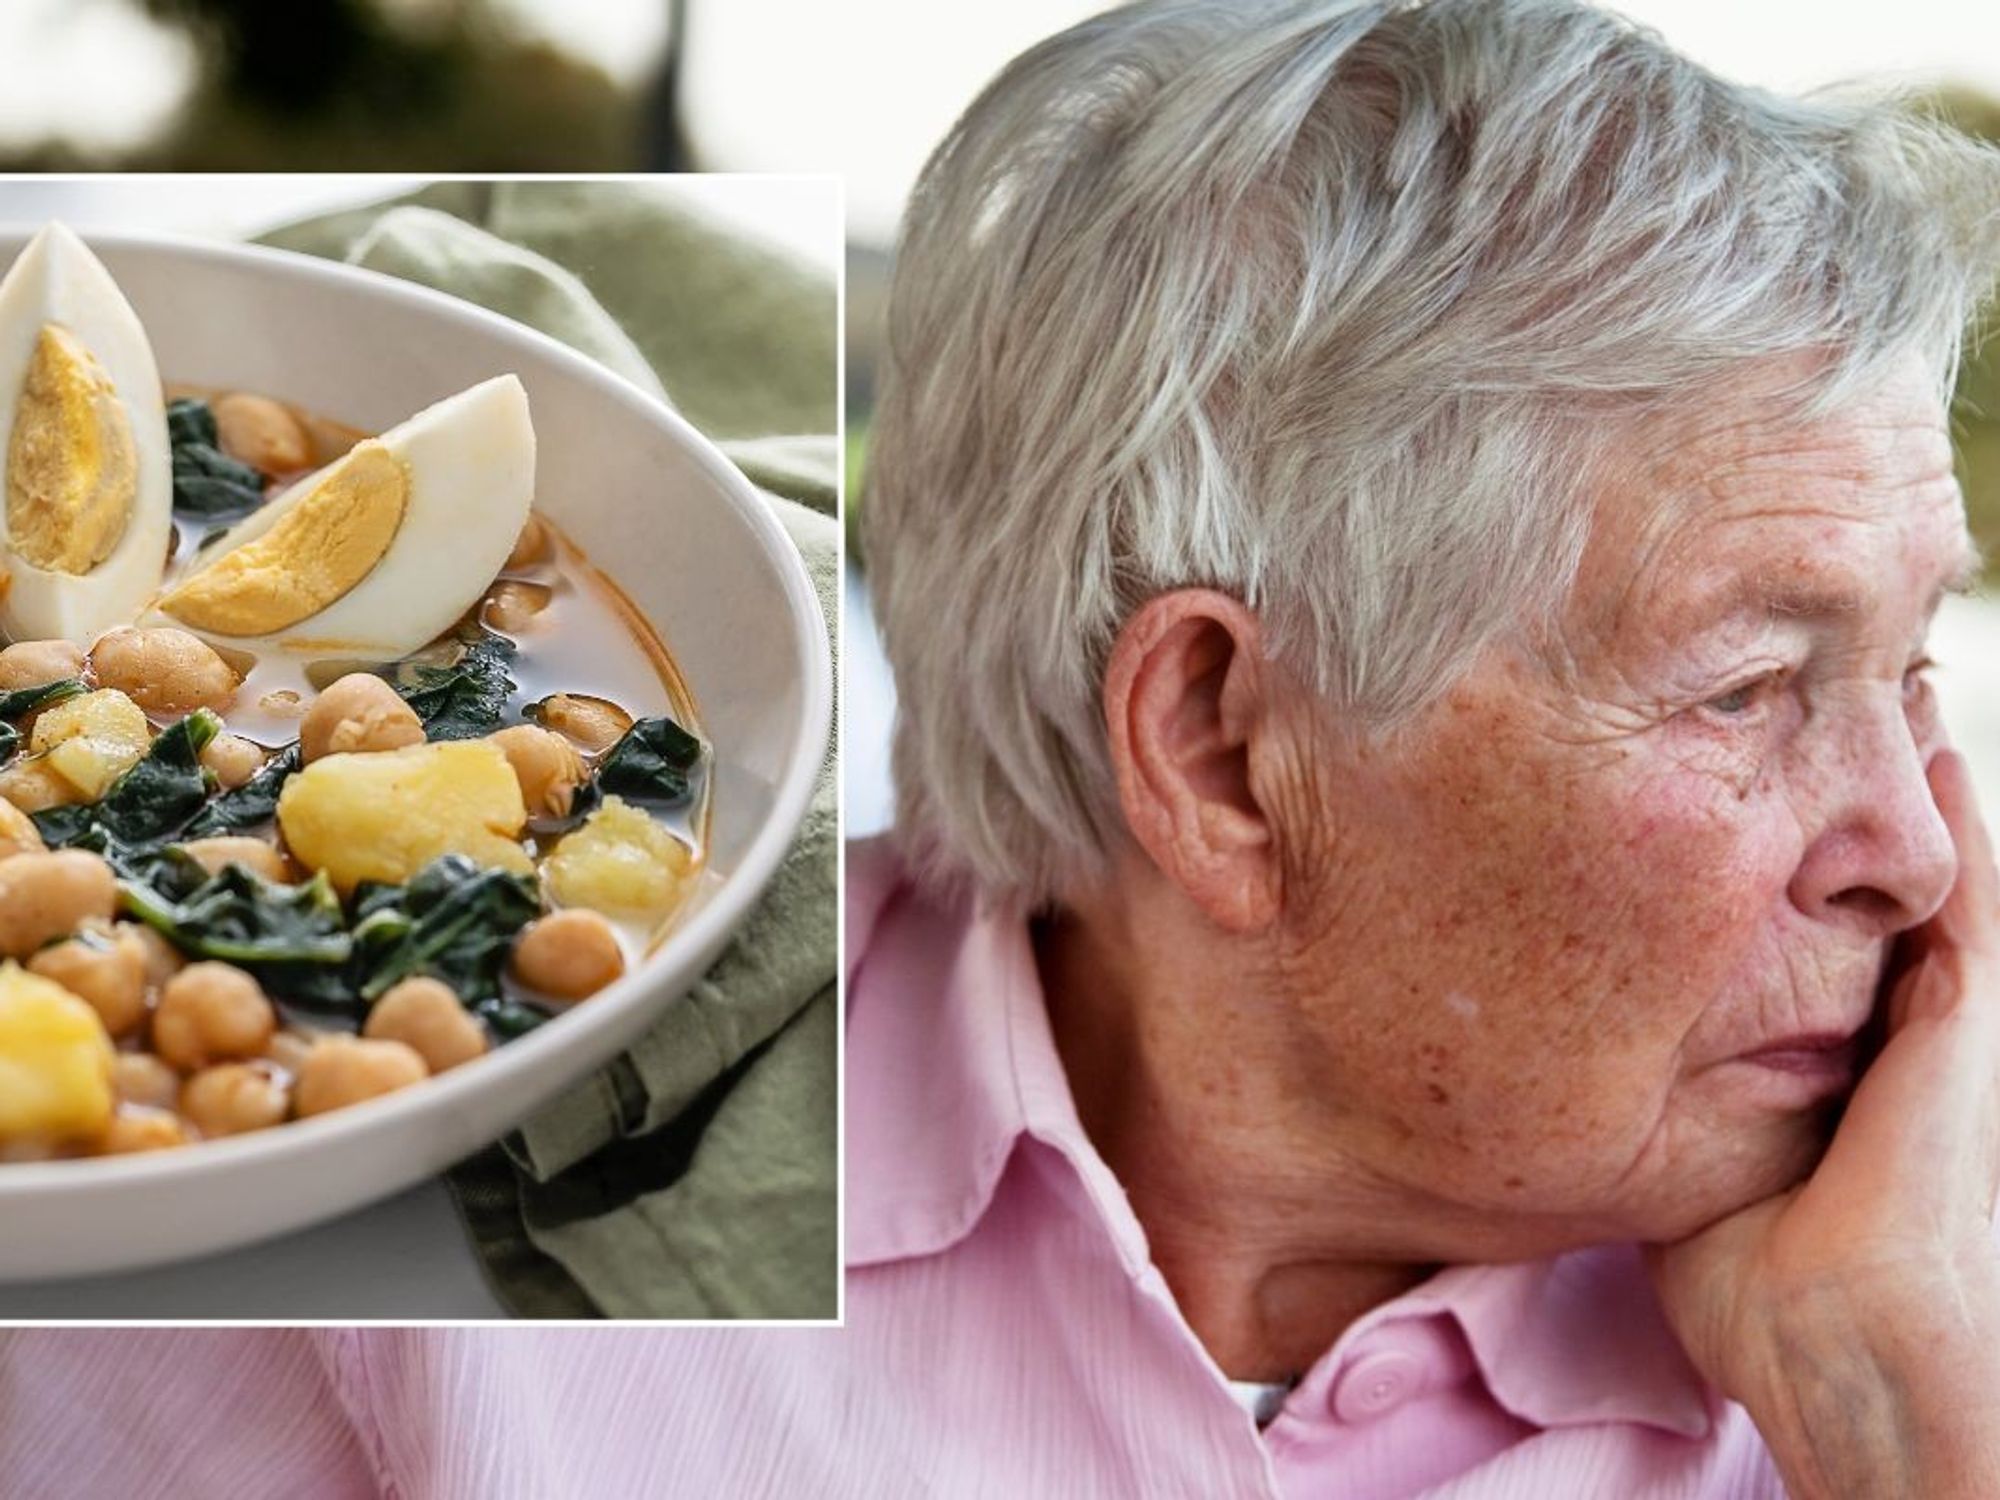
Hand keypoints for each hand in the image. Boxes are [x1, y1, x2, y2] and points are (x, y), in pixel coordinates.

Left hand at [1648, 750, 1999, 1499]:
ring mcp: (1952, 1015)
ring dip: (1905, 773)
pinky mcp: (1972, 1016)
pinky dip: (1954, 813)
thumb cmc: (1763, 1291)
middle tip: (1812, 688)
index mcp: (1850, 1052)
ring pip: (1933, 862)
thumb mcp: (1693, 1162)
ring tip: (1890, 681)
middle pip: (1878, 871)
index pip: (1820, 921)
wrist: (1856, 1353)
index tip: (1735, 764)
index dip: (1790, 842)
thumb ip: (1656, 1098)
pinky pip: (1967, 888)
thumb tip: (1566, 1062)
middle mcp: (1907, 1021)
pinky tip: (1934, 739)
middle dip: (1850, 782)